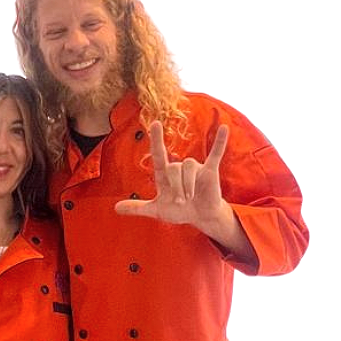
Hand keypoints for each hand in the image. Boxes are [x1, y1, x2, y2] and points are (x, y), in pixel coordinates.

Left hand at [114, 121, 233, 234]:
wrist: (200, 216)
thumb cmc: (178, 211)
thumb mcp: (157, 211)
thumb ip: (137, 208)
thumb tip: (115, 208)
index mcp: (165, 174)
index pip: (159, 154)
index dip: (156, 139)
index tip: (154, 123)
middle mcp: (179, 167)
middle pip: (173, 168)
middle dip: (176, 187)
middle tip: (180, 202)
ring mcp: (195, 167)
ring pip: (189, 167)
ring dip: (188, 185)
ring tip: (189, 198)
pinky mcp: (210, 171)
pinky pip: (215, 154)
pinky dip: (220, 142)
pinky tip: (224, 128)